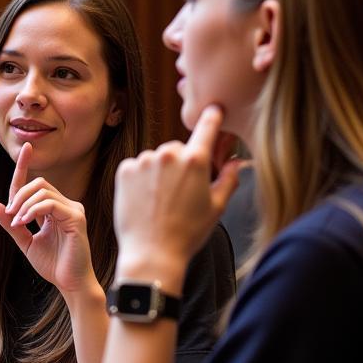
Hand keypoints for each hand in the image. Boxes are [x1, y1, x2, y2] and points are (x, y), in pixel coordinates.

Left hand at [0, 141, 98, 298]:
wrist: (70, 284)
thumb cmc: (52, 265)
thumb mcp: (25, 242)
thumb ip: (10, 224)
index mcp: (54, 209)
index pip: (36, 184)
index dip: (27, 166)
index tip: (26, 148)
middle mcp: (65, 205)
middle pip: (38, 184)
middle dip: (18, 196)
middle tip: (10, 216)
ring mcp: (73, 209)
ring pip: (42, 191)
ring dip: (23, 205)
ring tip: (17, 223)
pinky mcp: (76, 217)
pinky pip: (50, 203)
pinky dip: (32, 210)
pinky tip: (25, 223)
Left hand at [113, 105, 241, 287]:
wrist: (152, 253)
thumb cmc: (188, 233)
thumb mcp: (216, 207)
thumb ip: (229, 179)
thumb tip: (238, 162)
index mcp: (196, 161)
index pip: (206, 127)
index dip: (211, 117)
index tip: (213, 109)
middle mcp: (168, 155)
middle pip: (178, 148)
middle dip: (182, 162)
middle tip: (182, 190)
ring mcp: (144, 161)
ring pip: (156, 158)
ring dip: (160, 170)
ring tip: (161, 199)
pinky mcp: (125, 170)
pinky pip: (137, 166)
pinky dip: (141, 177)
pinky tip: (145, 198)